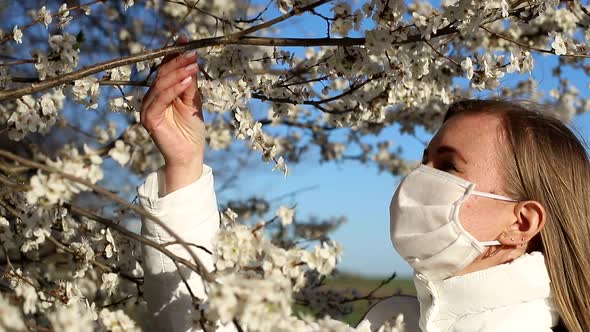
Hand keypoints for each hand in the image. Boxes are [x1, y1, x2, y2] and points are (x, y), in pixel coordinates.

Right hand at [141, 36, 204, 194]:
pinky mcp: (149, 119)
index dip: (174, 54)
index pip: (165, 69)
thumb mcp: (193, 102)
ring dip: (178, 73)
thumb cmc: (192, 130)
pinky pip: (161, 99)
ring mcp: (148, 108)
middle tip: (192, 52)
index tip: (186, 39)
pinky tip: (187, 81)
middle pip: (162, 74)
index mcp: (161, 93)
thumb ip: (190, 84)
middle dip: (178, 61)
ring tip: (193, 64)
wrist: (190, 154)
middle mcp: (151, 98)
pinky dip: (174, 89)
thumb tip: (191, 61)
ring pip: (161, 84)